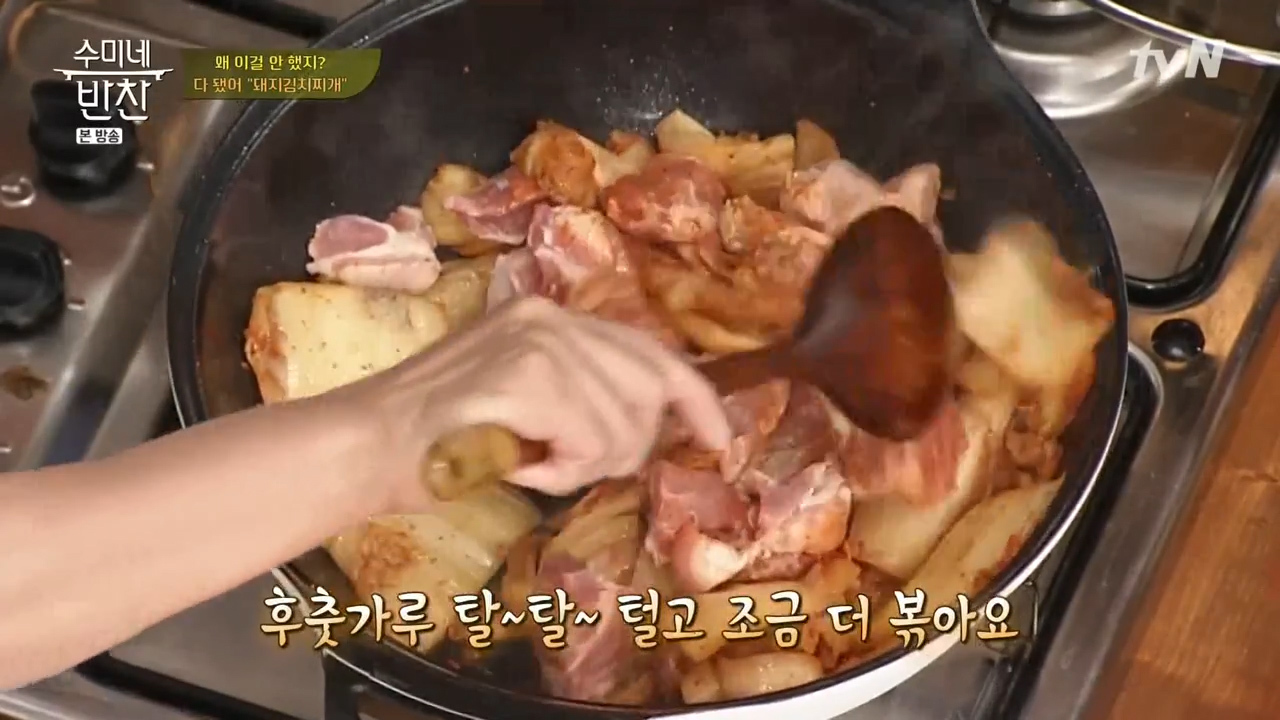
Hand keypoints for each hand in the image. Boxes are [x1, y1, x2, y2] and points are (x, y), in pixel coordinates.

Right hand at [359, 296, 730, 505]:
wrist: (363, 444)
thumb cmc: (438, 437)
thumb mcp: (523, 400)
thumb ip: (579, 394)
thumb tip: (645, 423)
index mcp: (550, 317)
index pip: (648, 350)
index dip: (693, 396)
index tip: (717, 436)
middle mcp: (550, 318)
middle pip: (646, 390)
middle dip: (625, 447)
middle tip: (568, 468)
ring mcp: (536, 342)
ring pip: (619, 424)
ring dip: (581, 465)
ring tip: (527, 462)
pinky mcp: (522, 378)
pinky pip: (585, 443)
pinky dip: (558, 471)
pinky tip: (516, 464)